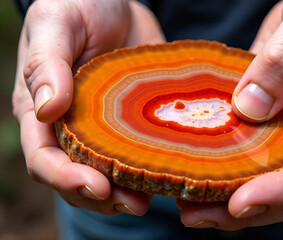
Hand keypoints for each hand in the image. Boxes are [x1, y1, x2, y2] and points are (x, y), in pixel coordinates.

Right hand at [12, 0, 164, 214]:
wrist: (117, 2)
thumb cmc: (80, 4)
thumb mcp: (57, 22)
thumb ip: (47, 63)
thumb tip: (45, 110)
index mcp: (43, 112)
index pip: (45, 158)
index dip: (66, 179)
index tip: (96, 186)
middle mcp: (73, 128)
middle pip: (80, 177)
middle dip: (103, 197)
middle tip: (135, 204)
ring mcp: (105, 129)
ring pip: (111, 174)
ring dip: (128, 193)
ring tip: (153, 199)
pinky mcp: (135, 124)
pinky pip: (141, 153)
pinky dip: (152, 170)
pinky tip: (170, 174)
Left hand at [179, 0, 282, 229]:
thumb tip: (249, 108)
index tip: (242, 201)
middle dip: (249, 209)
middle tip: (197, 215)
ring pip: (269, 176)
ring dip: (229, 196)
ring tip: (188, 206)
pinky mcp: (270, 116)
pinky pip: (251, 151)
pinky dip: (225, 167)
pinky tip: (195, 171)